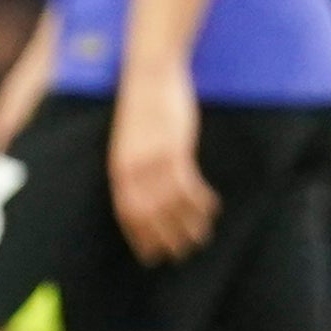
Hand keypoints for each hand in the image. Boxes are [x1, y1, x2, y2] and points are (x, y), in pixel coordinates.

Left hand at [110, 63, 217, 264]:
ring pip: (172, 204)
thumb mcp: (130, 141)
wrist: (149, 74)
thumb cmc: (142, 108)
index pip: (127, 214)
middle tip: (182, 253)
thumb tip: (144, 192)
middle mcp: (133, 168)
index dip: (139, 237)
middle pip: (149, 216)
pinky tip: (211, 207)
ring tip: (201, 236)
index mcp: (119, 168)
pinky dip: (200, 201)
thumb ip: (134, 167)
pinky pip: (189, 185)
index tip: (150, 256)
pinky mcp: (174, 149)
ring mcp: (153, 160)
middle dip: (166, 239)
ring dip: (189, 224)